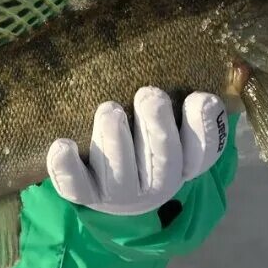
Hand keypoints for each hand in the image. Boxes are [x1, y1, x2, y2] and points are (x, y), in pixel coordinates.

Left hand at [46, 87, 229, 215]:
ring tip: (110, 111)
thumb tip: (201, 73)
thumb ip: (185, 101)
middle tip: (149, 95)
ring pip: (120, 172)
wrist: (116, 187)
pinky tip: (62, 145)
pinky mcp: (85, 194)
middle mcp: (157, 182)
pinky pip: (76, 187)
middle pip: (163, 160)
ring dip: (116, 141)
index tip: (201, 98)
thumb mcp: (172, 120)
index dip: (204, 127)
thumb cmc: (148, 138)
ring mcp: (119, 192)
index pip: (203, 150)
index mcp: (184, 163)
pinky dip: (67, 168)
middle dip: (156, 128)